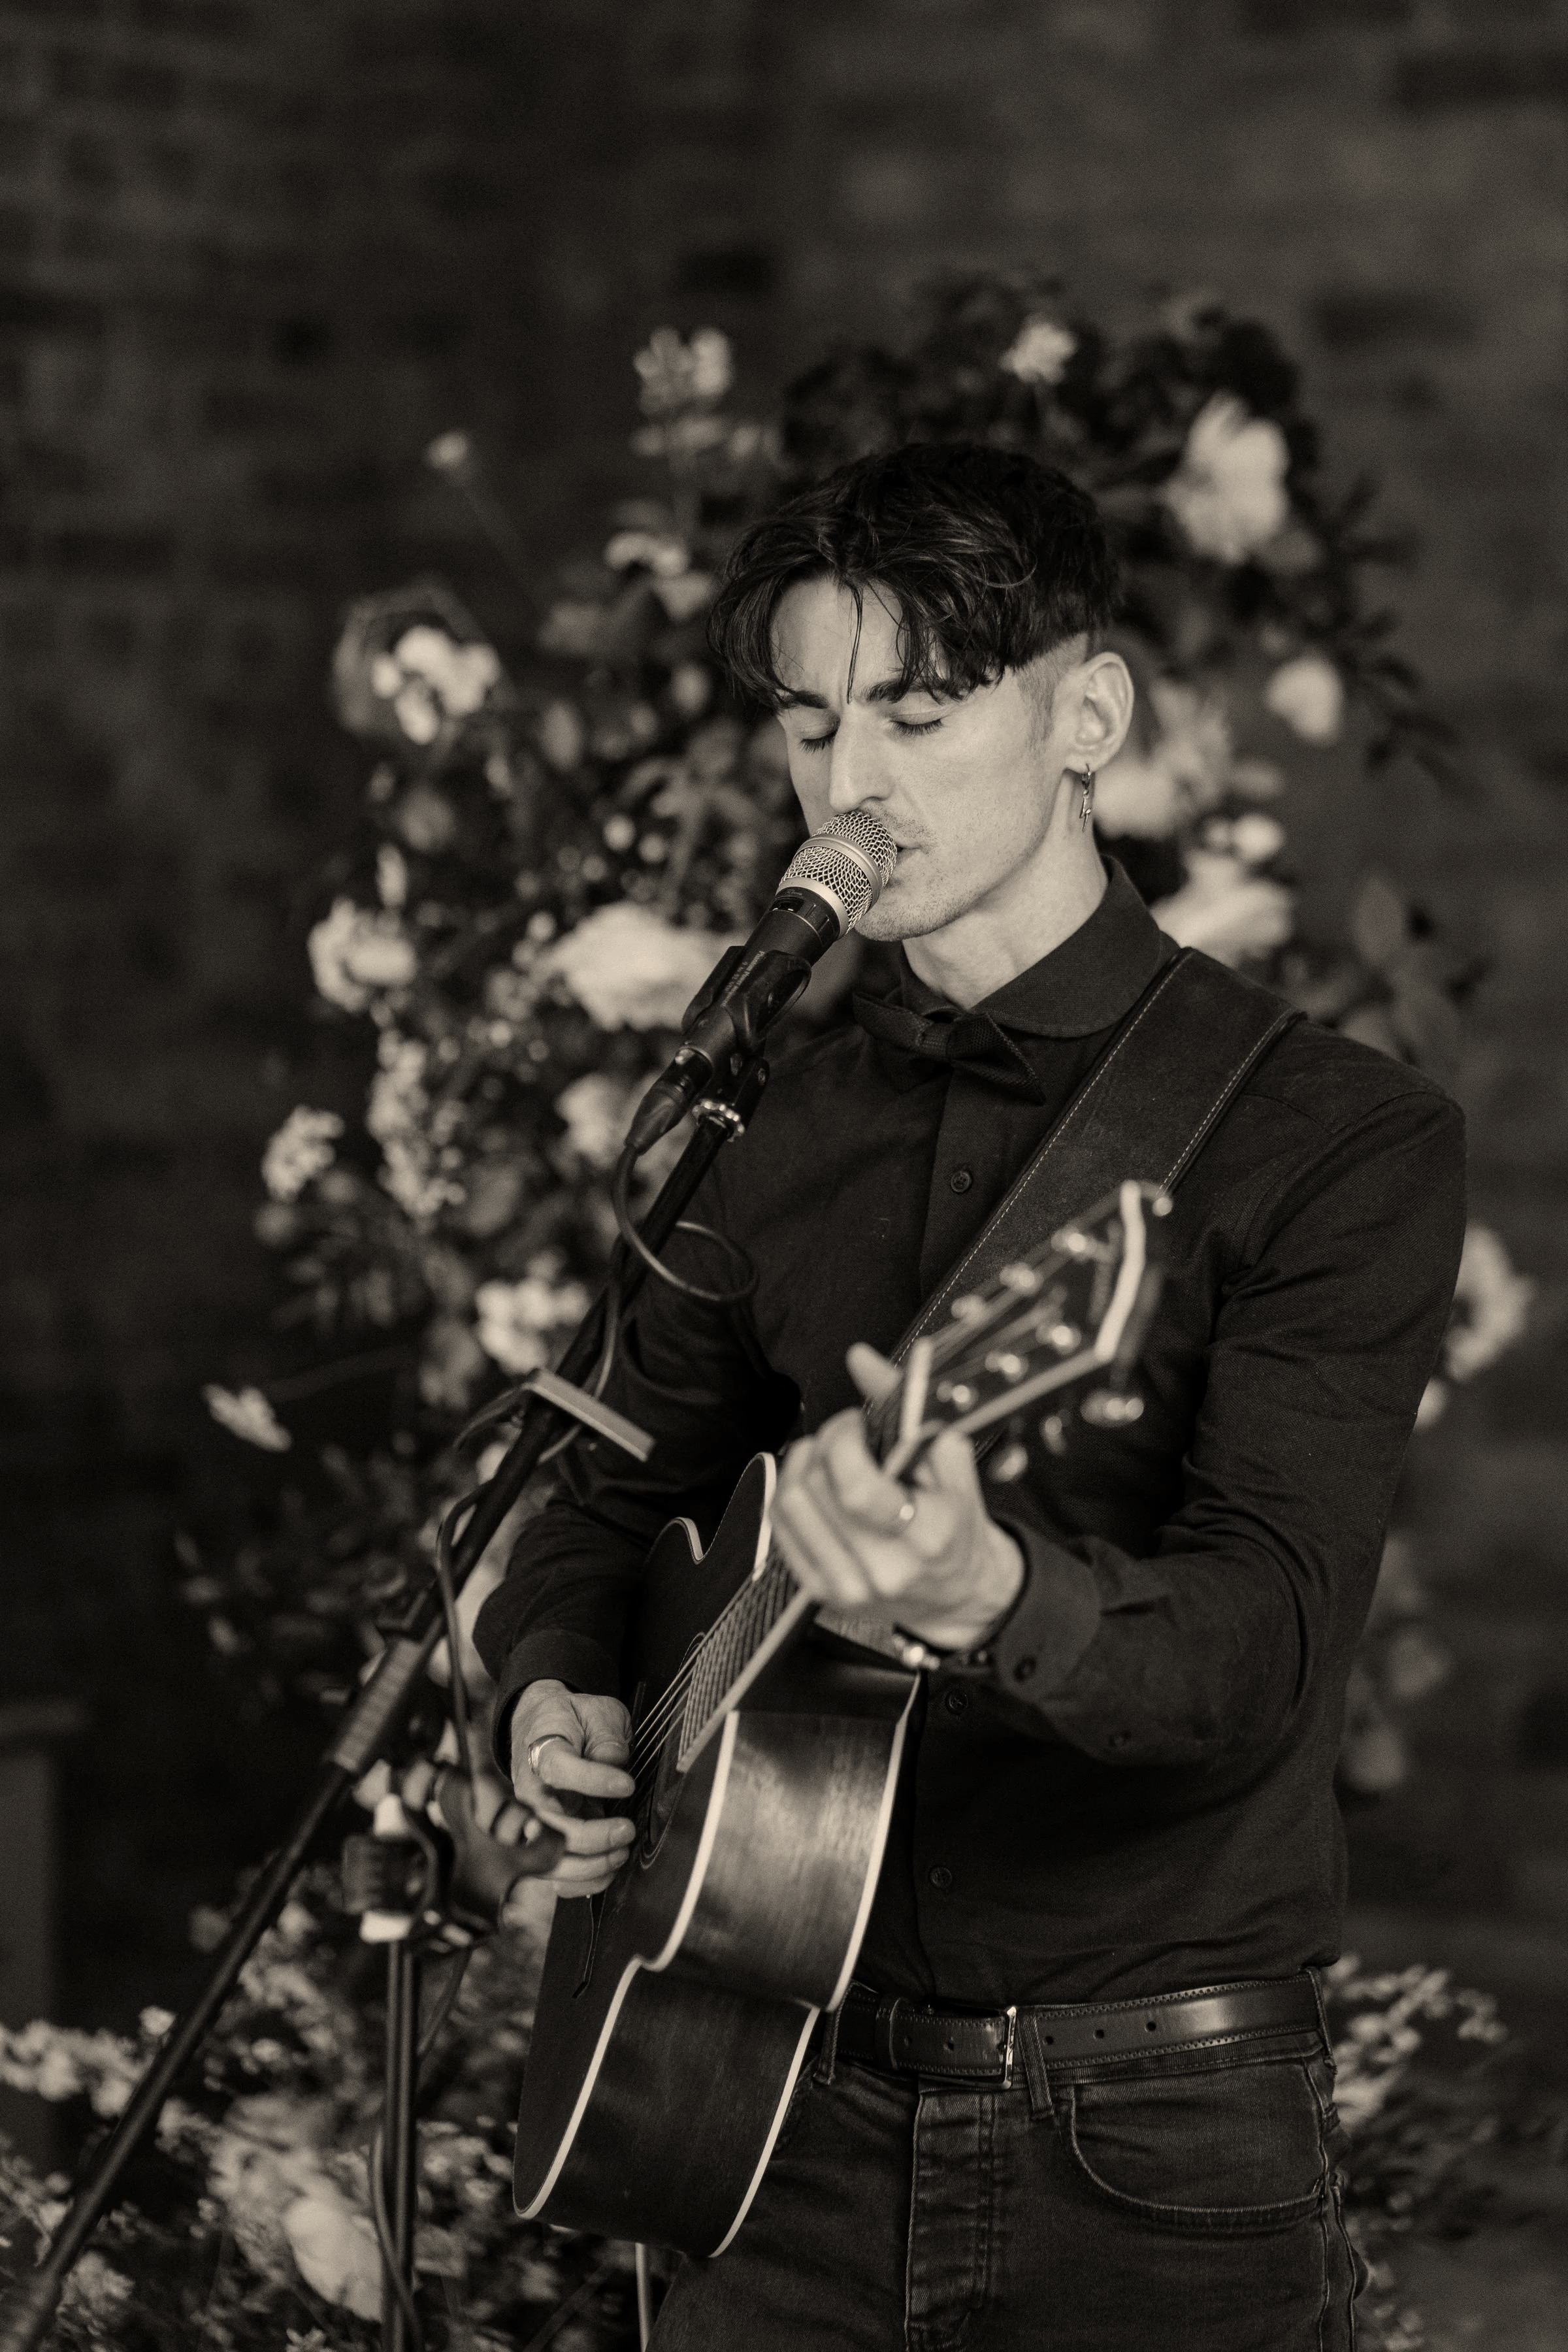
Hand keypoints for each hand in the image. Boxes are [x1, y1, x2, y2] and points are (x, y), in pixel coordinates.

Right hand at [503, 1680, 636, 1904]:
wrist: (540, 1725)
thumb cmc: (571, 1721)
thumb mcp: (595, 1712)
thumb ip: (605, 1735)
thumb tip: (614, 1762)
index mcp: (541, 1751)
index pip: (559, 1769)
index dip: (594, 1781)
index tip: (627, 1785)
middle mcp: (528, 1792)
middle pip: (549, 1825)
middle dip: (593, 1836)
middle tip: (628, 1829)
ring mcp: (530, 1820)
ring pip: (548, 1859)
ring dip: (589, 1864)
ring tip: (621, 1851)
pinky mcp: (538, 1840)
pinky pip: (553, 1873)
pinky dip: (582, 1881)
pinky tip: (608, 1869)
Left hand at [772, 1342, 1023, 1652]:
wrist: (957, 1592)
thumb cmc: (955, 1524)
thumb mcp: (950, 1461)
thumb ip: (907, 1403)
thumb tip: (861, 1359)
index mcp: (926, 1536)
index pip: (857, 1489)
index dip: (843, 1441)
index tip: (857, 1424)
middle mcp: (884, 1568)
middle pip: (817, 1490)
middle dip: (826, 1443)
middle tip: (846, 1434)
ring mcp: (849, 1586)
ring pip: (790, 1505)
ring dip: (803, 1465)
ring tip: (828, 1456)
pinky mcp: (821, 1593)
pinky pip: (779, 1527)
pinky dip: (791, 1492)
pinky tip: (816, 1484)